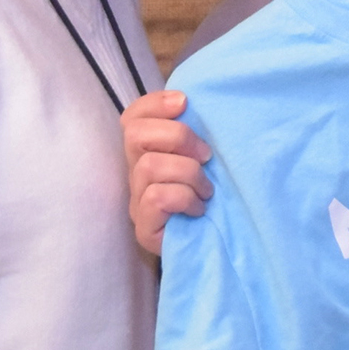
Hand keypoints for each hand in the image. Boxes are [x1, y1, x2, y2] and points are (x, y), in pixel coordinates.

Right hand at [123, 89, 211, 256]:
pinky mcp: (143, 228)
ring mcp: (136, 202)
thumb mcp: (205, 160)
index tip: (185, 103)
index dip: (155, 104)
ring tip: (207, 190)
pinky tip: (199, 209)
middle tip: (206, 156)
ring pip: (149, 166)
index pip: (133, 117)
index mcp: (148, 153)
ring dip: (188, 173)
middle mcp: (135, 173)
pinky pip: (157, 197)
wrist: (215, 248)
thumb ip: (196, 135)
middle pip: (135, 135)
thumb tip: (193, 102)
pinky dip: (184, 198)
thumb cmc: (211, 198)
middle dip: (177, 136)